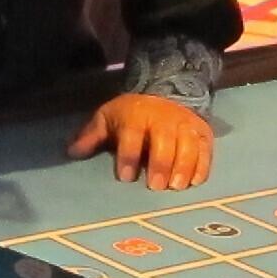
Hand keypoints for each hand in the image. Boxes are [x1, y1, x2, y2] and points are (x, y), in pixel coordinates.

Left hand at [66, 92, 212, 189]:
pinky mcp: (202, 132)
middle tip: (156, 187)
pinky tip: (195, 182)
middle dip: (160, 165)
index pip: (132, 136)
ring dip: (183, 167)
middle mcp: (163, 119)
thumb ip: (91, 136)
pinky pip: (206, 149)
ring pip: (188, 147)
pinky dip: (202, 166)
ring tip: (176, 187)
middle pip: (164, 143)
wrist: (165, 91)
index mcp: (136, 115)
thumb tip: (71, 152)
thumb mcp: (108, 117)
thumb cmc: (131, 112)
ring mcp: (185, 125)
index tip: (126, 177)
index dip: (129, 156)